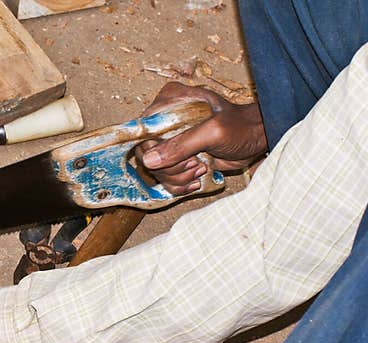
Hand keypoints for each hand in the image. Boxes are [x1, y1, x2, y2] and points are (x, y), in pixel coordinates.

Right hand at [137, 82, 267, 195]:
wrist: (256, 139)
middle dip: (171, 167)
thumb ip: (181, 145)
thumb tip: (148, 161)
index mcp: (169, 102)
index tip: (182, 157)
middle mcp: (163, 121)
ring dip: (178, 177)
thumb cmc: (241, 128)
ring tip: (201, 167)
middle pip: (146, 155)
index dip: (155, 151)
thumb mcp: (213, 132)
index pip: (142, 131)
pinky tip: (197, 178)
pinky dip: (179, 184)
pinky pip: (164, 179)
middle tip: (197, 162)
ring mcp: (168, 142)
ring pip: (155, 170)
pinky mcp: (176, 158)